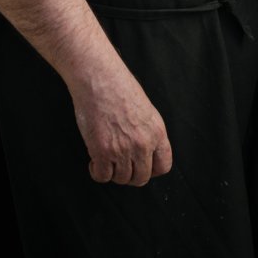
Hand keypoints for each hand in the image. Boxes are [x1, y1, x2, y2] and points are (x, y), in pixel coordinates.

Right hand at [71, 63, 172, 186]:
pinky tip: (94, 160)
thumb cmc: (119, 88)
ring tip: (106, 157)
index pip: (163, 166)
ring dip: (112, 172)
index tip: (140, 166)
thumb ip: (148, 133)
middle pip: (141, 178)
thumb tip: (144, 153)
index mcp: (157, 132)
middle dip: (130, 175)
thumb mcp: (146, 110)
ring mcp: (123, 150)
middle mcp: (143, 144)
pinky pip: (102, 176)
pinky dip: (96, 171)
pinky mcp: (102, 152)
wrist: (99, 78)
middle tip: (119, 164)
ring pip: (121, 179)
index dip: (151, 170)